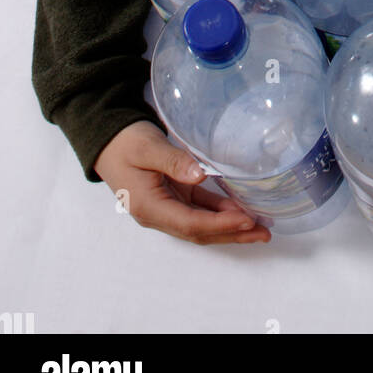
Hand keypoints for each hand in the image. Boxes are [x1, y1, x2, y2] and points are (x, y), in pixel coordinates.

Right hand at [94, 120, 271, 244]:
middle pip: (199, 231)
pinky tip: (241, 210)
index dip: (220, 224)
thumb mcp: (147, 148)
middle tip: (263, 233)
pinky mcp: (175, 195)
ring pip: (202, 224)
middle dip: (232, 233)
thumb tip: (200, 175)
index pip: (190, 223)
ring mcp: (168, 206)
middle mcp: (159, 213)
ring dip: (230, 226)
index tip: (247, 219)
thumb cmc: (125, 142)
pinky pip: (200, 208)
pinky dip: (220, 212)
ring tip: (260, 227)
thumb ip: (173, 162)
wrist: (108, 139)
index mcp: (150, 207)